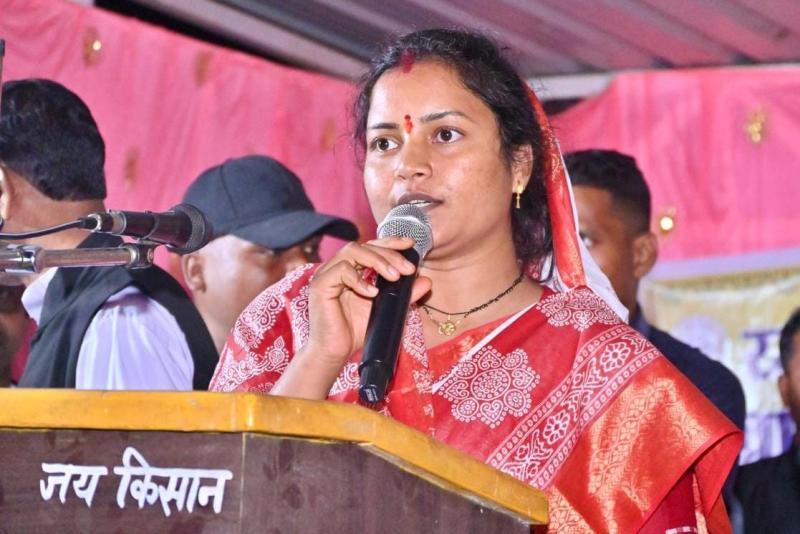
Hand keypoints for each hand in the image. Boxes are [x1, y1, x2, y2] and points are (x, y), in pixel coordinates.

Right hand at [271, 236, 431, 399]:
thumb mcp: (386, 309)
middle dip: (389, 254)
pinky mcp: (320, 285)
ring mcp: (326, 274)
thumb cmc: (355, 331)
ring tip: (395, 277)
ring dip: (377, 261)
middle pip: (364, 246)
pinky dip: (359, 280)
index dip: (390, 242)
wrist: (335, 352)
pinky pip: (341, 271)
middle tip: (408, 269)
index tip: (411, 244)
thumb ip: (405, 295)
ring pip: (353, 252)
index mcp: (350, 269)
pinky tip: (372, 293)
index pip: (371, 247)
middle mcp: (336, 267)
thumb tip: (426, 281)